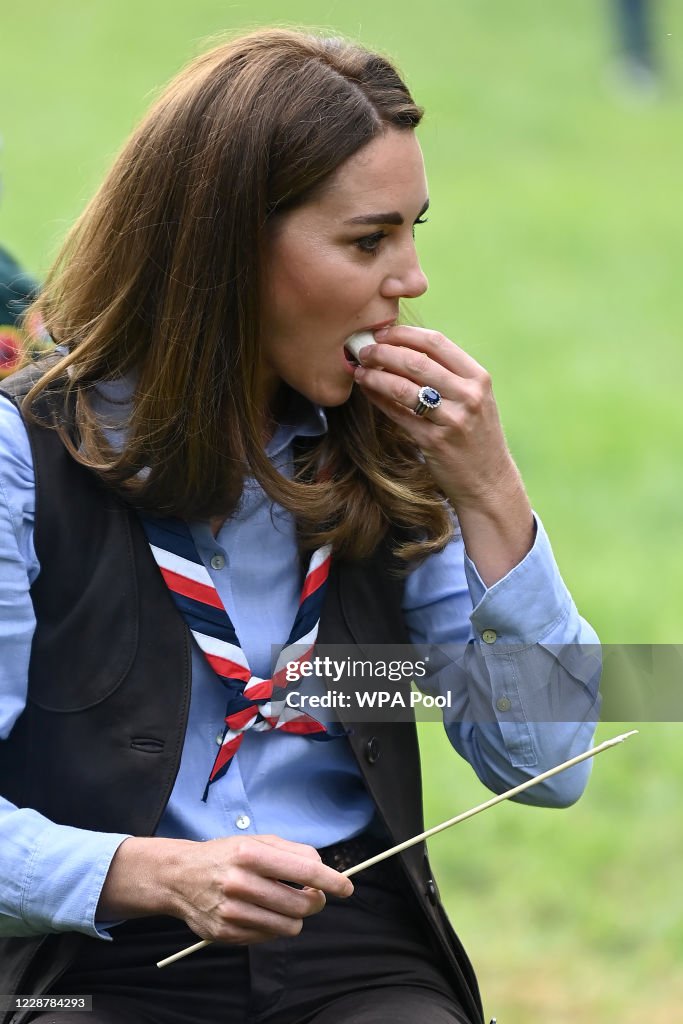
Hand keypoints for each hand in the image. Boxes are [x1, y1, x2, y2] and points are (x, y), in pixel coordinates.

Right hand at [98, 834, 353, 943]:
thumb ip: (293, 851)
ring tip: (285, 903)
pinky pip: (269, 937)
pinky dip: (274, 926)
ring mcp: (232, 911)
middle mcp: (240, 882)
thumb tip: (324, 869)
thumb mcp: (257, 840)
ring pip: (289, 926)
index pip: (304, 870)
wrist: (179, 876)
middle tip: (312, 895)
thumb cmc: (226, 855)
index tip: (346, 888)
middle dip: (315, 900)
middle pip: (301, 903)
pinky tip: (263, 912)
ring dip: (296, 916)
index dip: (331, 881)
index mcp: (250, 853)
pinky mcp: (226, 933)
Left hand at [353, 325, 534, 583]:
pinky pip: (398, 415)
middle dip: (384, 352)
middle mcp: (468, 396)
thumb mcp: (475, 399)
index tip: (383, 332)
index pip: (436, 342)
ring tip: (359, 370)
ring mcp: (452, 420)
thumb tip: (404, 346)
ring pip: (403, 388)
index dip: (404, 334)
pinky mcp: (434, 442)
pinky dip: (379, 399)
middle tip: (363, 350)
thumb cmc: (476, 434)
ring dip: (376, 376)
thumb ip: (449, 374)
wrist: (489, 481)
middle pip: (416, 362)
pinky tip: (368, 392)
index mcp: (478, 378)